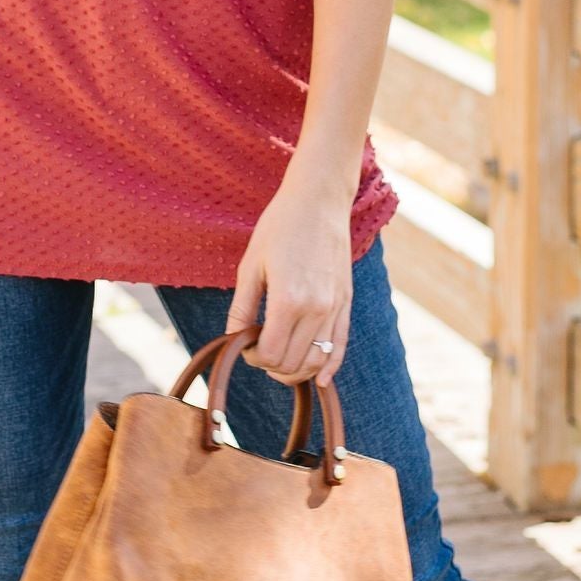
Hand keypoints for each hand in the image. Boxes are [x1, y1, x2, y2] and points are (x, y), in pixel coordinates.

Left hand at [227, 167, 353, 388]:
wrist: (318, 200)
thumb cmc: (279, 227)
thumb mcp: (250, 265)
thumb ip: (242, 308)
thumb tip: (233, 339)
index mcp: (288, 300)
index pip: (271, 354)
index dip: (254, 358)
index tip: (246, 344)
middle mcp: (317, 309)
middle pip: (294, 363)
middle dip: (272, 365)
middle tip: (259, 349)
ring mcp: (336, 307)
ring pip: (319, 361)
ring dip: (297, 370)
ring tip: (280, 361)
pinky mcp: (347, 302)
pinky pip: (341, 345)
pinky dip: (331, 367)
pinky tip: (321, 380)